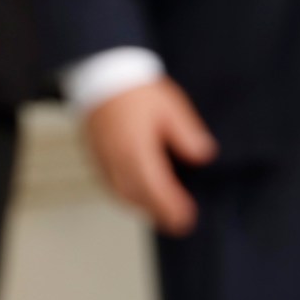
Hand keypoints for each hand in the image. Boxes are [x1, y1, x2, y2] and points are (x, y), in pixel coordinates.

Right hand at [81, 78, 216, 235]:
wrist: (101, 76)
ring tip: (160, 213)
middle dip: (158, 213)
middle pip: (137, 197)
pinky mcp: (96, 156)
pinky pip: (110, 185)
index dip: (172, 207)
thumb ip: (186, 134)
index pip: (156, 189)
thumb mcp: (170, 107)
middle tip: (178, 224)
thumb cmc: (134, 90)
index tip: (187, 219)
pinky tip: (138, 194)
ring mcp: (103, 160)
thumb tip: (202, 155)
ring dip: (142, 206)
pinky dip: (126, 195)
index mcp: (136, 150)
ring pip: (122, 193)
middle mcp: (117, 160)